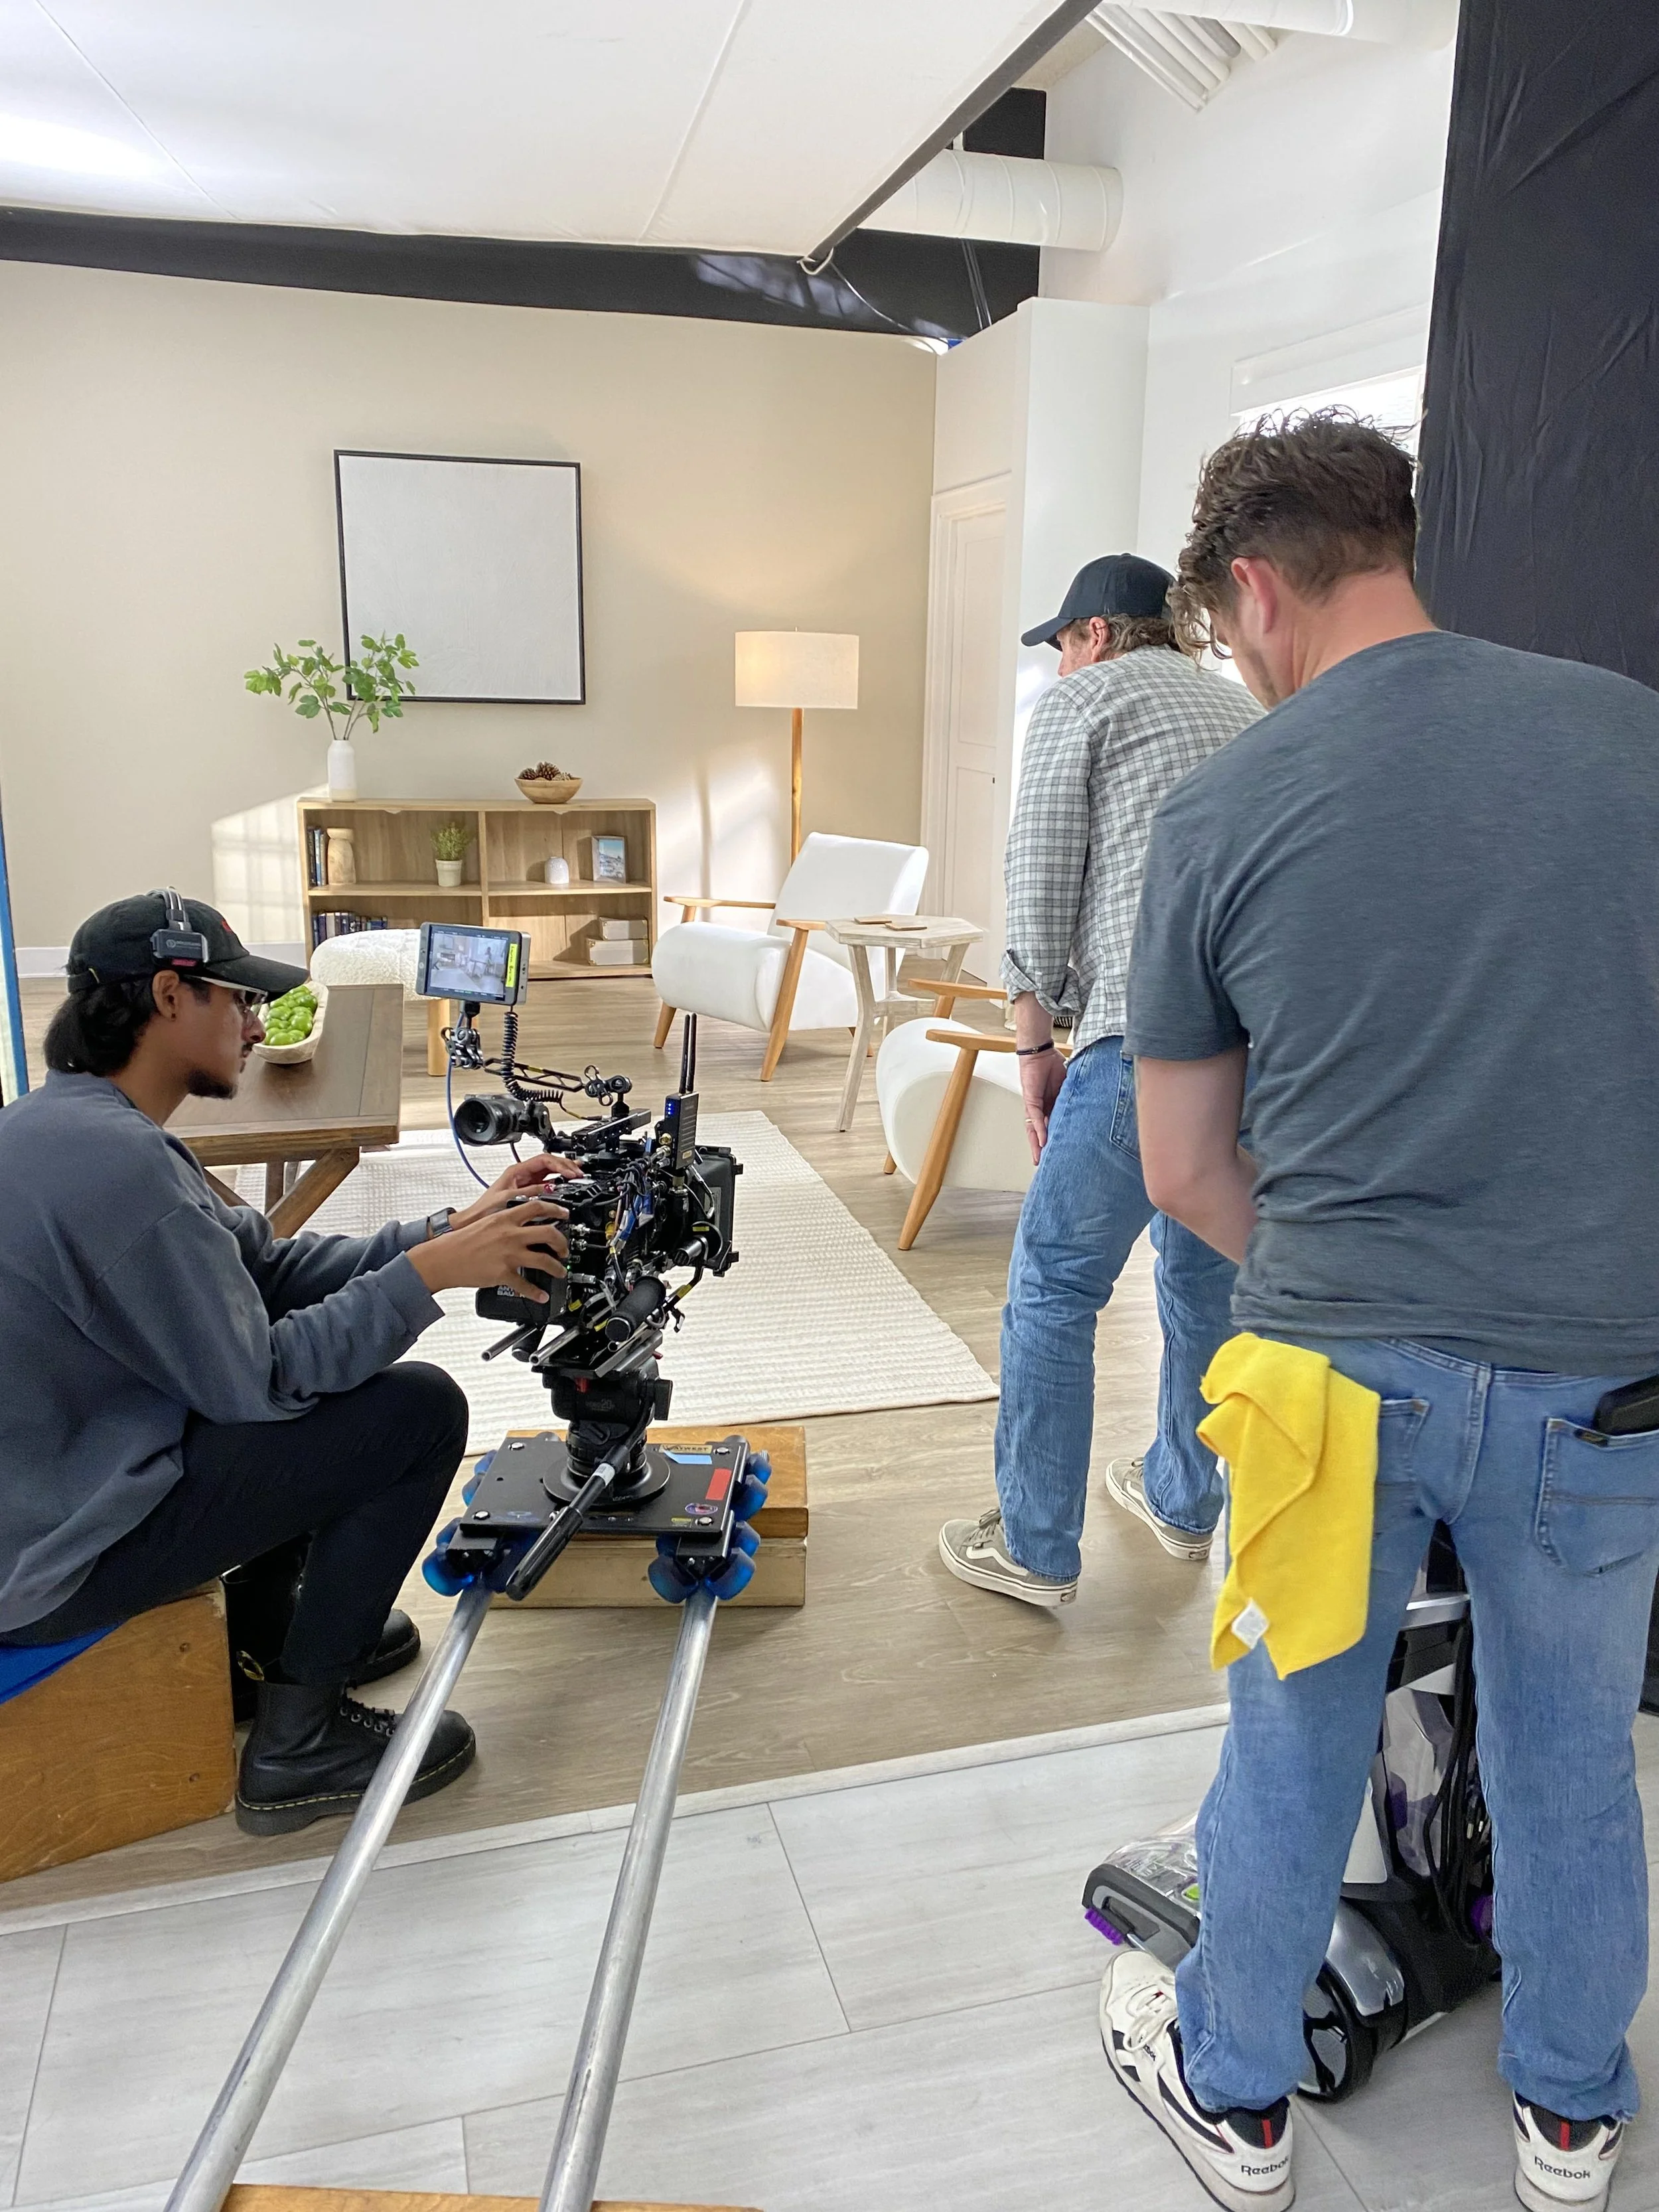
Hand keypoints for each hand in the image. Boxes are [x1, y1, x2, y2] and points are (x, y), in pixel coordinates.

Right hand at [407, 1197, 569, 1301]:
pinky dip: (536, 1293)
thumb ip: (508, 1221)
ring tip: (559, 1272)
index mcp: (505, 1218)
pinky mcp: (503, 1273)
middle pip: (549, 1233)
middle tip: (564, 1249)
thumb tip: (526, 1223)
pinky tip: (541, 1296)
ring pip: (544, 1260)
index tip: (565, 1214)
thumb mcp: (487, 1222)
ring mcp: (508, 1254)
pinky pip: (525, 1285)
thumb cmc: (462, 1240)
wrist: (444, 1257)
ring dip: (557, 1268)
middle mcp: (510, 1234)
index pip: (538, 1207)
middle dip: (562, 1243)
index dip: (556, 1209)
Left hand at [449, 1151, 580, 1233]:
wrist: (474, 1223)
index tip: (571, 1174)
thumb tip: (550, 1189)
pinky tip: (567, 1189)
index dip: (560, 1165)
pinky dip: (559, 1186)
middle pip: (550, 1164)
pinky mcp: (528, 1195)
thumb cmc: (484, 1210)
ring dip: (564, 1175)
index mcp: (516, 1170)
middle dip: (566, 1167)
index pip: (544, 1160)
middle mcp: (522, 1175)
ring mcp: (525, 1184)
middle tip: (580, 1174)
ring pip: (550, 1174)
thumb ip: (531, 1192)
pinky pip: (547, 1186)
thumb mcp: (510, 1199)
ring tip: (579, 1178)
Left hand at [1019, 1045, 1065, 1162]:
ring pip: (1035, 1129)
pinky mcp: (1031, 1099)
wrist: (1041, 1052)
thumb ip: (1072, 1099)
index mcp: (1050, 1106)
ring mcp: (1035, 1105)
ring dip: (1037, 1144)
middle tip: (1044, 1164)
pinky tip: (1043, 1140)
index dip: (1053, 1140)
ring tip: (1040, 1157)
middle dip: (1042, 1149)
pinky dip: (1040, 1129)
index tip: (1057, 1154)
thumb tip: (1086, 1109)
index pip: (1051, 1127)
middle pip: (1040, 1133)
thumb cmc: (1053, 1066)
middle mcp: (1041, 1108)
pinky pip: (1035, 1117)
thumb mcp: (1068, 1087)